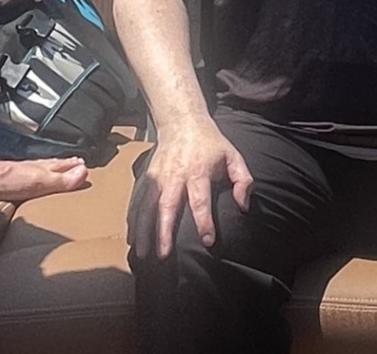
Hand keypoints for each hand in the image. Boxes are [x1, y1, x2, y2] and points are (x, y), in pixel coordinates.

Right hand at [127, 121, 252, 258]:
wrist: (181, 121)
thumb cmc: (210, 143)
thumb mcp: (233, 156)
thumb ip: (243, 181)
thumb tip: (244, 206)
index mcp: (198, 172)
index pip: (200, 201)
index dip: (204, 222)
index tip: (207, 241)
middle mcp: (174, 176)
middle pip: (167, 206)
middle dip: (164, 231)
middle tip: (164, 255)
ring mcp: (157, 177)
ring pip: (147, 206)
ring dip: (143, 230)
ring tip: (142, 253)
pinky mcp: (146, 177)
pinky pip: (137, 201)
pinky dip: (133, 220)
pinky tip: (132, 238)